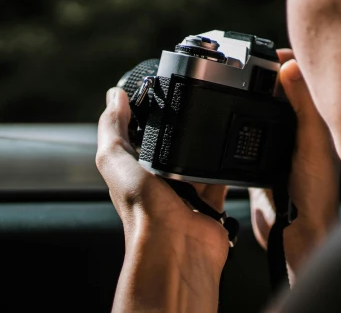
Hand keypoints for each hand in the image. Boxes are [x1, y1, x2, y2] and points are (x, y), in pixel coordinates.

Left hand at [96, 87, 228, 311]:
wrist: (177, 250)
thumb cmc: (143, 214)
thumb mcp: (115, 161)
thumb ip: (112, 129)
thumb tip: (114, 96)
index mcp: (134, 171)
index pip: (140, 135)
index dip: (147, 114)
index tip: (159, 90)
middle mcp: (159, 183)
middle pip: (173, 146)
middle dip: (182, 129)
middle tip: (192, 104)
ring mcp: (187, 193)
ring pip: (198, 159)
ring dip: (205, 146)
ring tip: (212, 124)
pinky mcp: (211, 202)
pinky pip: (221, 177)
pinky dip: (225, 166)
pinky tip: (228, 151)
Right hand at [250, 49, 340, 280]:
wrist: (295, 234)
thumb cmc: (317, 193)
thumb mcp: (311, 143)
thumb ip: (304, 105)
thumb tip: (291, 65)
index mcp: (315, 120)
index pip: (299, 77)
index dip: (283, 60)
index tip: (263, 52)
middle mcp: (298, 128)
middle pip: (277, 89)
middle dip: (263, 74)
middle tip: (242, 62)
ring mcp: (278, 143)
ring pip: (261, 109)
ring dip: (249, 96)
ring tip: (233, 80)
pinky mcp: (259, 159)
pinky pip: (245, 133)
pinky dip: (238, 120)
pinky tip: (228, 115)